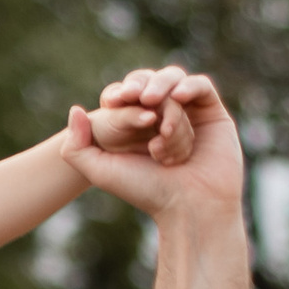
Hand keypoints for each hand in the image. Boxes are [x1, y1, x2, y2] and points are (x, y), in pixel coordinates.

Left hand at [60, 68, 243, 220]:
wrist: (189, 206)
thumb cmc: (146, 191)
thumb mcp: (101, 171)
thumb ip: (76, 147)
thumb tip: (75, 110)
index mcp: (138, 127)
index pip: (128, 95)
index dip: (121, 93)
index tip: (114, 101)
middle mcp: (164, 117)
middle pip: (150, 83)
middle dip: (141, 87)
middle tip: (136, 98)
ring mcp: (190, 113)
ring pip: (174, 83)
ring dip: (163, 94)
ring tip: (157, 121)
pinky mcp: (214, 113)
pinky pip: (202, 86)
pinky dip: (189, 87)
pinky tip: (178, 98)